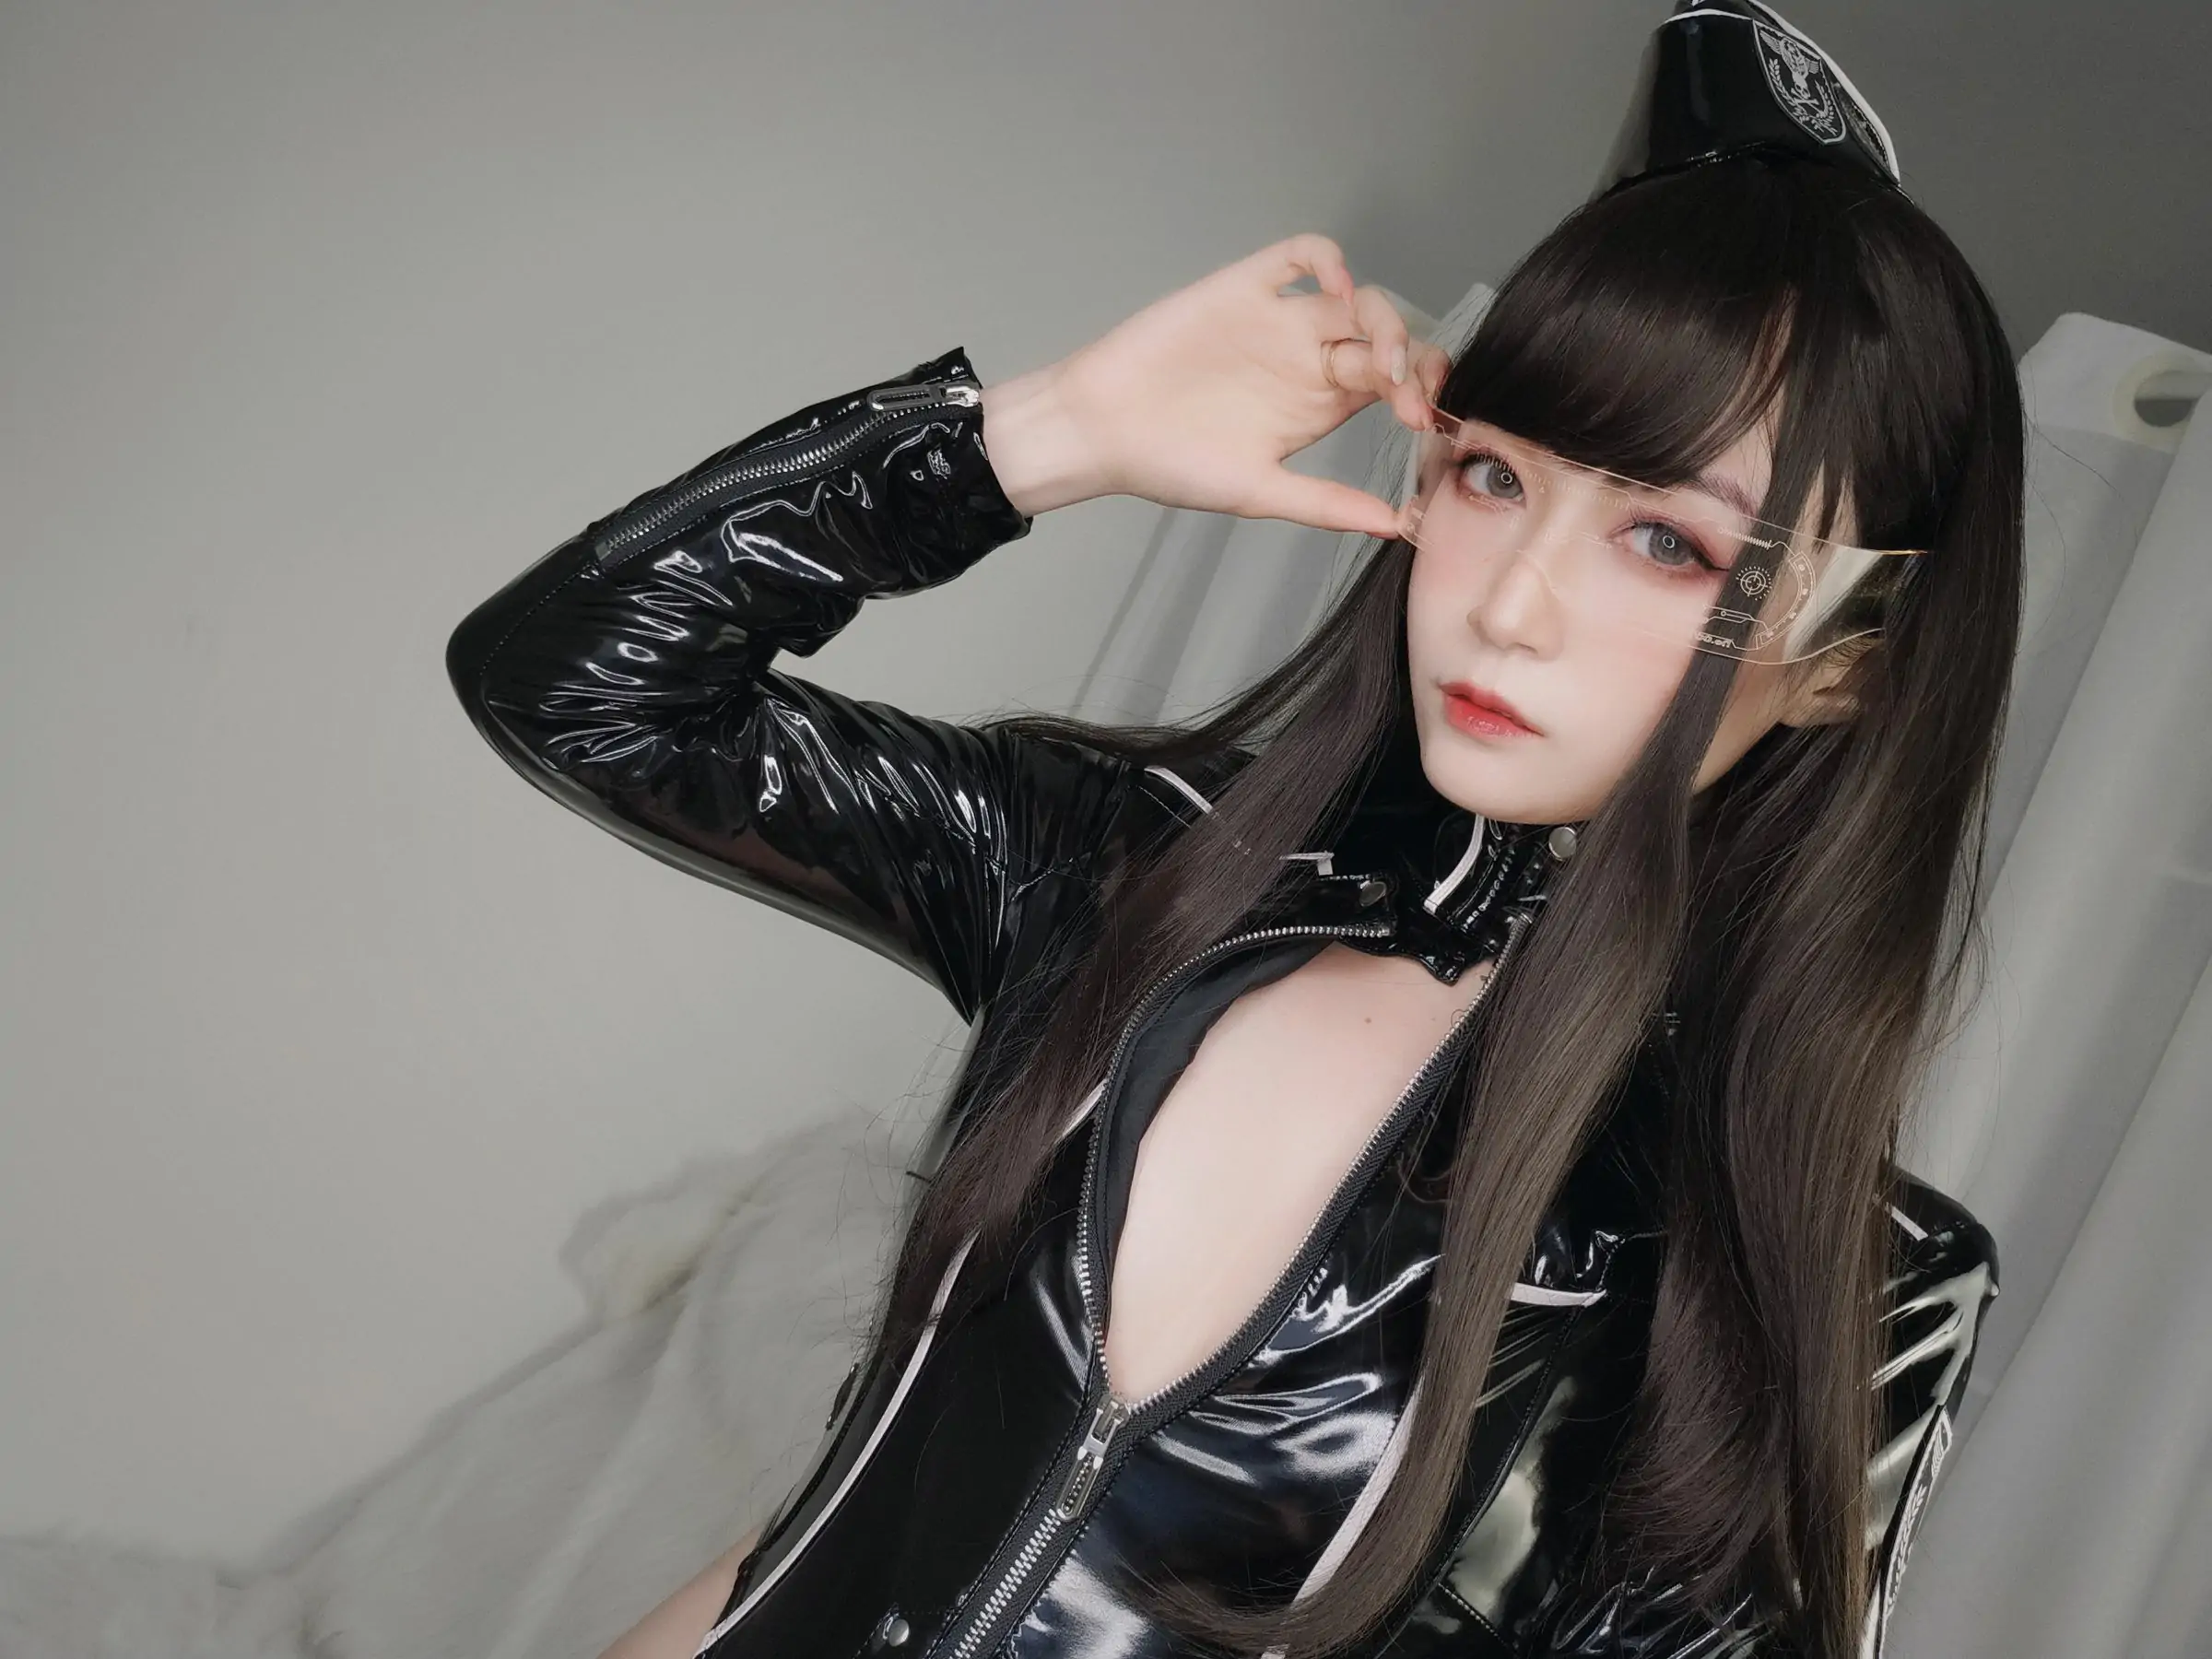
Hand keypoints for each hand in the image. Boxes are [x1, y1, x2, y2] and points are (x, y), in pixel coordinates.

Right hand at [981, 234, 1449, 535]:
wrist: (1099, 429)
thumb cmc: (1168, 465)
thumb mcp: (1257, 491)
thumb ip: (1326, 504)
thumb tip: (1397, 526)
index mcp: (1319, 405)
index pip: (1393, 385)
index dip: (1418, 395)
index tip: (1422, 421)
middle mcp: (1307, 358)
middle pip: (1385, 338)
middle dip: (1409, 360)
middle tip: (1405, 393)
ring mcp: (1278, 319)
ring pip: (1354, 297)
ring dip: (1382, 318)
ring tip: (1380, 355)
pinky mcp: (1244, 287)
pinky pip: (1299, 256)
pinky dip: (1329, 260)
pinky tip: (1337, 289)